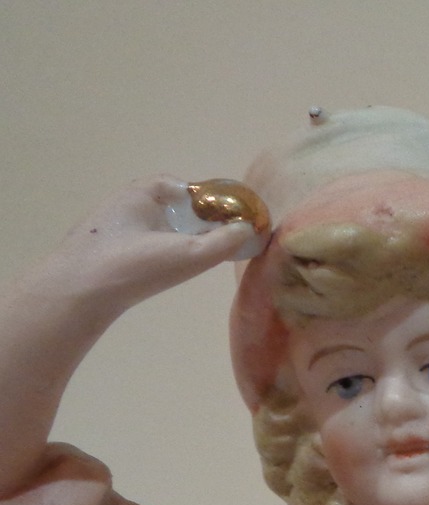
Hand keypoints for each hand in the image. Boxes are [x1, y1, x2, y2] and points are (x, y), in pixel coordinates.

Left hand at [48, 176, 256, 311]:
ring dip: (171, 238)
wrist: (78, 294)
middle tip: (210, 243)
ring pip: (148, 227)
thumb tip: (248, 229)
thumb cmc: (135, 265)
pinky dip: (153, 252)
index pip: (176, 185)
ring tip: (189, 259)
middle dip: (189, 221)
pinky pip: (135, 244)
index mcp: (139, 194)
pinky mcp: (100, 252)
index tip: (221, 220)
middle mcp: (121, 205)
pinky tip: (159, 272)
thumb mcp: (188, 254)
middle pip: (163, 206)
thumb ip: (224, 242)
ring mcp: (107, 229)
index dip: (203, 199)